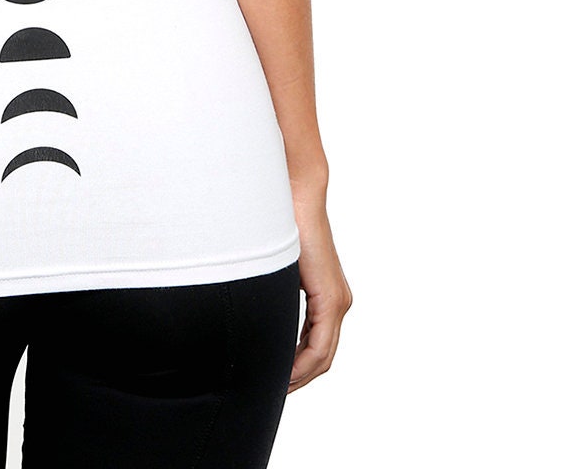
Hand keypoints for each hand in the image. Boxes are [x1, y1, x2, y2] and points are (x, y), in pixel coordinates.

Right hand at [288, 188, 351, 391]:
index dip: (297, 367)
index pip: (315, 344)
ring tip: (275, 387)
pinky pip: (321, 345)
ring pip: (322, 355)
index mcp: (325, 294)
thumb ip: (268, 288)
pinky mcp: (331, 298)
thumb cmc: (276, 219)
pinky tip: (285, 371)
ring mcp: (337, 301)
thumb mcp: (272, 265)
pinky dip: (303, 362)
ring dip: (300, 375)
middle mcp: (337, 301)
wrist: (295, 192)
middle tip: (273, 391)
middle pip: (321, 357)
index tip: (274, 378)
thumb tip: (247, 298)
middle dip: (297, 378)